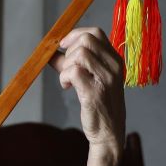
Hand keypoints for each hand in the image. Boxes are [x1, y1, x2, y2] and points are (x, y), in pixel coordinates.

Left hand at [50, 27, 125, 165]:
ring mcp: (106, 79)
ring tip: (67, 80)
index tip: (63, 46)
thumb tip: (51, 53)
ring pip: (79, 54)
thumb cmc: (99, 105)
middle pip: (86, 40)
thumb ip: (72, 63)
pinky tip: (66, 86)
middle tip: (66, 67)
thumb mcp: (90, 79)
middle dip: (69, 51)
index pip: (96, 33)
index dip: (75, 35)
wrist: (109, 132)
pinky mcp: (94, 93)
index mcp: (115, 60)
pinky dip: (64, 77)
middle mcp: (114, 67)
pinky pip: (73, 72)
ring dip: (66, 66)